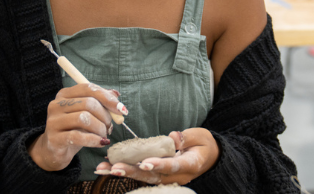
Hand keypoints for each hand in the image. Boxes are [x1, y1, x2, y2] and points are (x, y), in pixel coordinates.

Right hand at [28, 83, 125, 171]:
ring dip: (100, 128)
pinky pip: (78, 136)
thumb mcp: (87, 114)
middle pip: (88, 103)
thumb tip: (116, 95)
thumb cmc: (74, 129)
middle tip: (109, 127)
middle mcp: (57, 105)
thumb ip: (100, 102)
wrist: (55, 151)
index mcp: (65, 94)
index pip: (88, 88)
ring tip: (104, 135)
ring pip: (84, 118)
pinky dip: (94, 139)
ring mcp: (53, 121)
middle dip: (105, 116)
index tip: (121, 110)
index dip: (107, 98)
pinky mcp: (54, 138)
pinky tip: (101, 142)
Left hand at [94, 128, 218, 184]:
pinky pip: (141, 175)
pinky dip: (125, 171)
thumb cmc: (204, 145)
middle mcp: (177, 176)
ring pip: (144, 178)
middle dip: (132, 172)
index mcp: (189, 164)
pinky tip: (108, 168)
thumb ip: (186, 138)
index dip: (159, 164)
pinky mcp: (159, 176)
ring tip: (104, 169)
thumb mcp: (200, 136)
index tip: (145, 163)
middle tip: (115, 168)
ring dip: (123, 173)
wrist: (209, 159)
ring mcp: (167, 178)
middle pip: (153, 176)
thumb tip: (172, 137)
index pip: (172, 165)